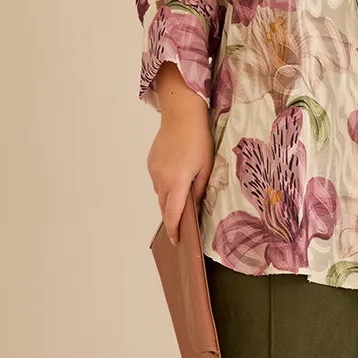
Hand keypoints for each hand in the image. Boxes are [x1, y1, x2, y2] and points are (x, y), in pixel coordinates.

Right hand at [147, 95, 214, 242]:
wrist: (181, 116)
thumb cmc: (198, 140)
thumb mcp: (206, 167)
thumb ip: (199, 190)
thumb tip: (194, 207)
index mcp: (177, 182)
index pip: (173, 213)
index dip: (174, 229)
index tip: (175, 241)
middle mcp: (161, 179)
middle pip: (164, 206)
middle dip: (171, 218)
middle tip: (180, 228)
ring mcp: (153, 171)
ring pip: (160, 194)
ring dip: (169, 200)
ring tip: (181, 202)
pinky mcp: (151, 163)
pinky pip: (157, 181)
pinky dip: (166, 186)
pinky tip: (176, 180)